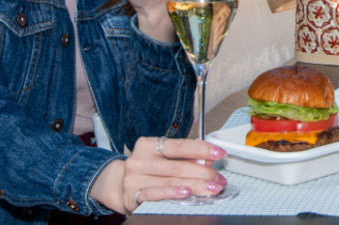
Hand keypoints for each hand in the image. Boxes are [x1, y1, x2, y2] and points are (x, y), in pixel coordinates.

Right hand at [90, 137, 227, 212]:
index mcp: (148, 144)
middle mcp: (140, 159)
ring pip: (170, 181)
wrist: (118, 184)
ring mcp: (135, 177)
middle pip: (178, 166)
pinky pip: (155, 194)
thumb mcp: (162, 158)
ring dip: (196, 185)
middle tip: (219, 178)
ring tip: (212, 188)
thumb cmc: (147, 168)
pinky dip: (172, 193)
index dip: (202, 149)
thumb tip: (209, 161)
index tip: (220, 153)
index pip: (180, 146)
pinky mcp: (132, 194)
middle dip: (203, 173)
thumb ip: (184, 158)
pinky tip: (187, 193)